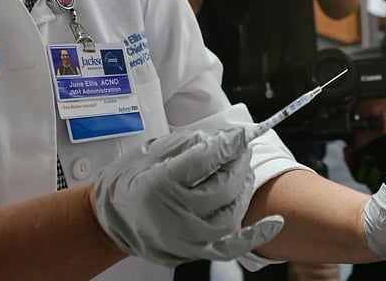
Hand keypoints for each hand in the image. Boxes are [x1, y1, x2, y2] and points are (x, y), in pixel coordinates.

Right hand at [93, 127, 283, 265]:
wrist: (110, 221)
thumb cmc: (130, 181)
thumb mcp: (154, 151)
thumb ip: (191, 143)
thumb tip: (227, 138)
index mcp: (163, 182)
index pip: (209, 159)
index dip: (231, 144)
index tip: (243, 133)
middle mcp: (177, 213)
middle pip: (225, 184)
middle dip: (238, 162)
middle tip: (241, 149)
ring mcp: (188, 237)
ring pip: (233, 210)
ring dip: (244, 187)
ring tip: (241, 172)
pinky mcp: (195, 252)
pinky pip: (233, 246)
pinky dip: (257, 235)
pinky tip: (275, 222)